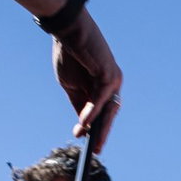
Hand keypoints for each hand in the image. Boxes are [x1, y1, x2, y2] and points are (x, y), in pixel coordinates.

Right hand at [53, 12, 121, 152]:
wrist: (67, 31)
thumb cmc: (69, 55)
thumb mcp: (71, 86)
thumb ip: (79, 104)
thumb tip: (82, 125)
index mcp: (104, 87)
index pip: (102, 113)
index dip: (96, 129)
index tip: (90, 145)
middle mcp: (112, 85)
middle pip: (108, 114)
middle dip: (102, 132)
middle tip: (96, 149)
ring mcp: (113, 80)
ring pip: (107, 109)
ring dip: (99, 126)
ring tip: (93, 142)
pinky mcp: (109, 74)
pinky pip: (100, 98)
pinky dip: (92, 110)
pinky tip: (84, 123)